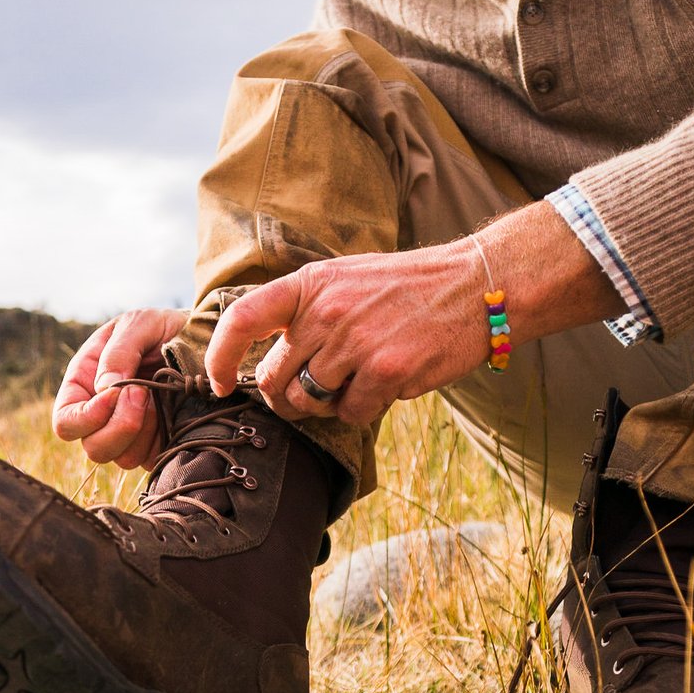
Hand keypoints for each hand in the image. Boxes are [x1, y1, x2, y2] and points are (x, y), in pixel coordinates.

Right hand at [51, 308, 187, 468]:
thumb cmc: (165, 327)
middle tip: (144, 393)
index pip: (66, 422)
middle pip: (93, 448)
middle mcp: (102, 414)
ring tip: (159, 398)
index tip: (116, 394)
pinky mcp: (156, 444)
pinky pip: (152, 460)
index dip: (86, 418)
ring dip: (144, 432)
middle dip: (120, 426)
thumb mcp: (139, 324)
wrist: (206, 339)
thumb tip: (105, 389)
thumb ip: (119, 352)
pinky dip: (162, 441)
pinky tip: (172, 412)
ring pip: (123, 459)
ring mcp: (130, 433)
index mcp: (85, 384)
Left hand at [204, 245, 487, 425]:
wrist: (476, 286)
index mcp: (310, 284)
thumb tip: (268, 362)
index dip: (219, 356)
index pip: (243, 318)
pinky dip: (363, 409)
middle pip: (274, 378)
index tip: (218, 383)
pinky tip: (386, 384)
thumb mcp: (347, 278)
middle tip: (316, 391)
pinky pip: (351, 414)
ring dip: (327, 404)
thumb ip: (306, 310)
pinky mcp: (385, 371)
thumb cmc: (408, 287)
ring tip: (357, 381)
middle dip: (287, 395)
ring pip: (309, 402)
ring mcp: (355, 342)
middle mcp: (325, 311)